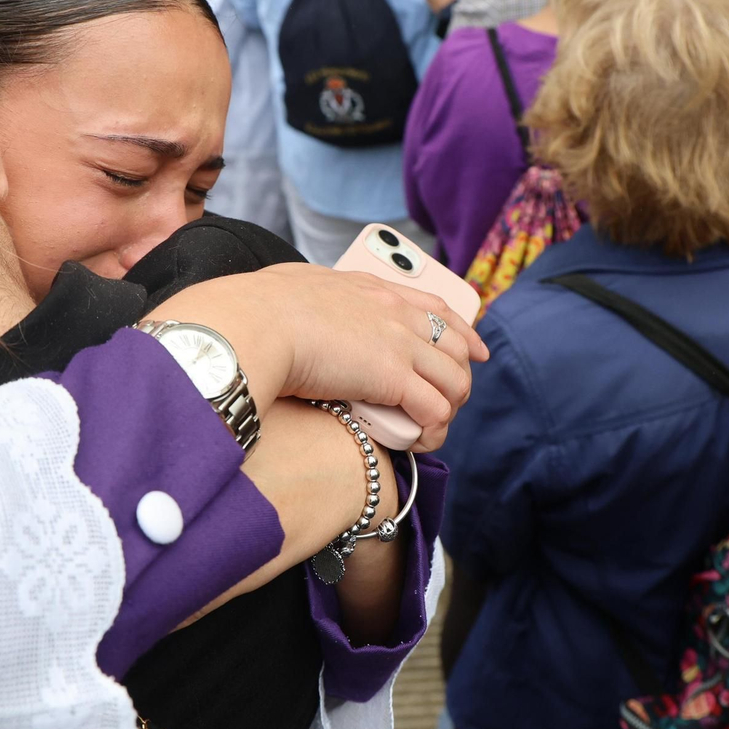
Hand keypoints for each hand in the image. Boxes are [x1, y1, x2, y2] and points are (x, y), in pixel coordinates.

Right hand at [150, 264, 487, 451]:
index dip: (463, 331)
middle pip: (456, 346)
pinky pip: (435, 411)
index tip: (474, 349)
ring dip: (449, 409)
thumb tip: (291, 304)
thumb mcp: (294, 286)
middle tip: (450, 401)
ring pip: (454, 381)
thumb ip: (308, 297)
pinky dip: (433, 431)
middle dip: (461, 377)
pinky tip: (420, 442)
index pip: (436, 306)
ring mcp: (399, 344)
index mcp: (372, 288)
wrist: (255, 323)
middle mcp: (395, 312)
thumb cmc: (257, 309)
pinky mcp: (393, 378)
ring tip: (430, 430)